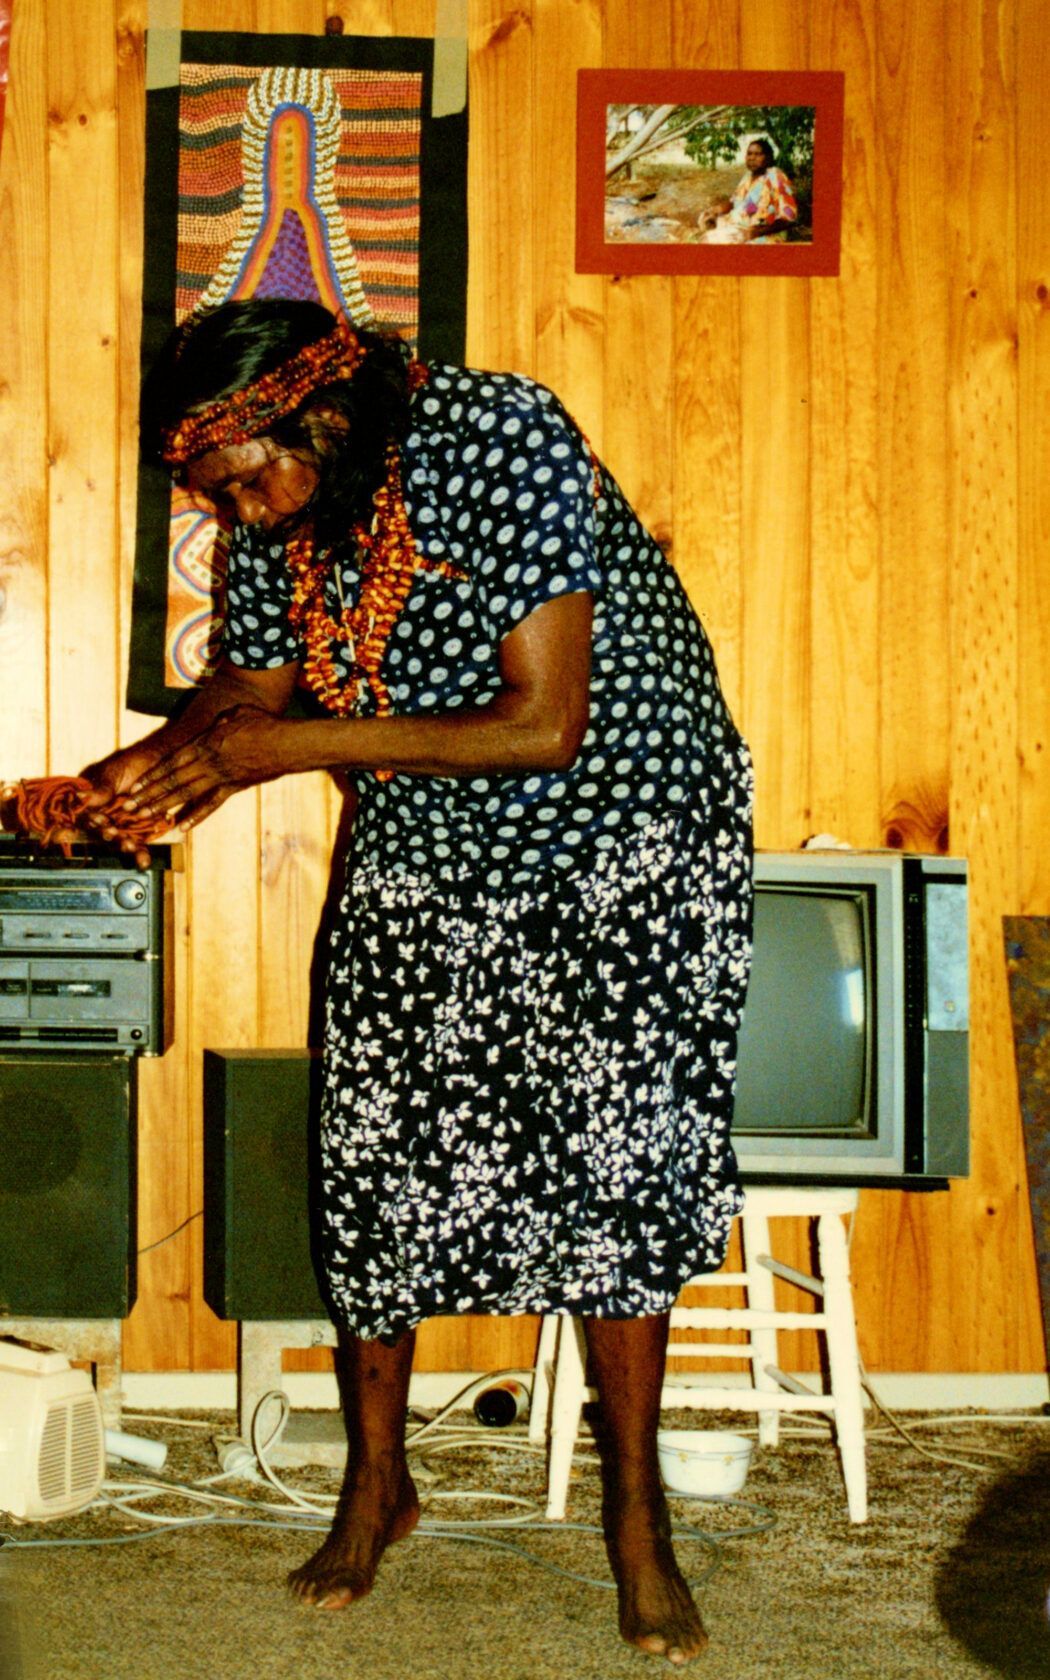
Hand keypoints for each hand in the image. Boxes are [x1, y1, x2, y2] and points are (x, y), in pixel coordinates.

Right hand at [74, 740, 171, 866]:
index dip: (92, 820)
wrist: (162, 762)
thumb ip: (100, 789)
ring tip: (131, 847)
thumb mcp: (114, 772)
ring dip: (125, 846)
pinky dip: (140, 853)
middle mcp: (106, 814)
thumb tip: (78, 796)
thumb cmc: (133, 761)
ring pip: (120, 839)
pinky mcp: (141, 829)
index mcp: (94, 800)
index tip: (99, 821)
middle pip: (103, 831)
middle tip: (115, 835)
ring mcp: (123, 822)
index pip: (88, 815)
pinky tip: (143, 861)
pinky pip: (139, 843)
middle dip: (110, 836)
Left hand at [125, 705, 297, 830]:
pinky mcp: (235, 788)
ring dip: (163, 806)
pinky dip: (196, 816)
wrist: (287, 743)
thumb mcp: (237, 714)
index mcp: (205, 744)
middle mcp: (208, 762)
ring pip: (185, 794)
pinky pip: (211, 804)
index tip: (134, 787)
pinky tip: (181, 826)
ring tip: (145, 817)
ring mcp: (220, 777)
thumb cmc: (265, 723)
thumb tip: (219, 722)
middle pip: (171, 781)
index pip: (171, 762)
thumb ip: (222, 721)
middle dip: (148, 795)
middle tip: (128, 807)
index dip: (150, 776)